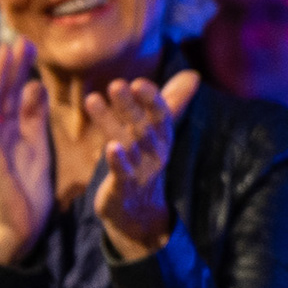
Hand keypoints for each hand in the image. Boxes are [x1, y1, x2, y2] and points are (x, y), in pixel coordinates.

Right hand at [0, 40, 55, 264]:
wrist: (22, 224)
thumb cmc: (27, 187)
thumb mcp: (37, 145)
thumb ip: (35, 117)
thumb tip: (37, 86)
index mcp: (9, 129)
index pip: (13, 93)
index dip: (19, 69)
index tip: (28, 45)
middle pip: (2, 93)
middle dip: (10, 66)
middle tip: (18, 39)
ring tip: (5, 51)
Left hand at [86, 72, 200, 261]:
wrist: (138, 212)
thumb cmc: (143, 163)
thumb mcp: (155, 133)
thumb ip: (170, 103)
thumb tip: (192, 75)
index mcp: (162, 137)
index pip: (161, 115)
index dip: (151, 99)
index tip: (138, 82)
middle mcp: (154, 153)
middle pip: (143, 126)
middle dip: (129, 105)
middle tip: (115, 85)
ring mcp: (141, 171)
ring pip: (128, 145)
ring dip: (112, 123)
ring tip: (94, 101)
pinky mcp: (124, 188)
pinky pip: (123, 174)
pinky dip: (117, 161)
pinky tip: (110, 147)